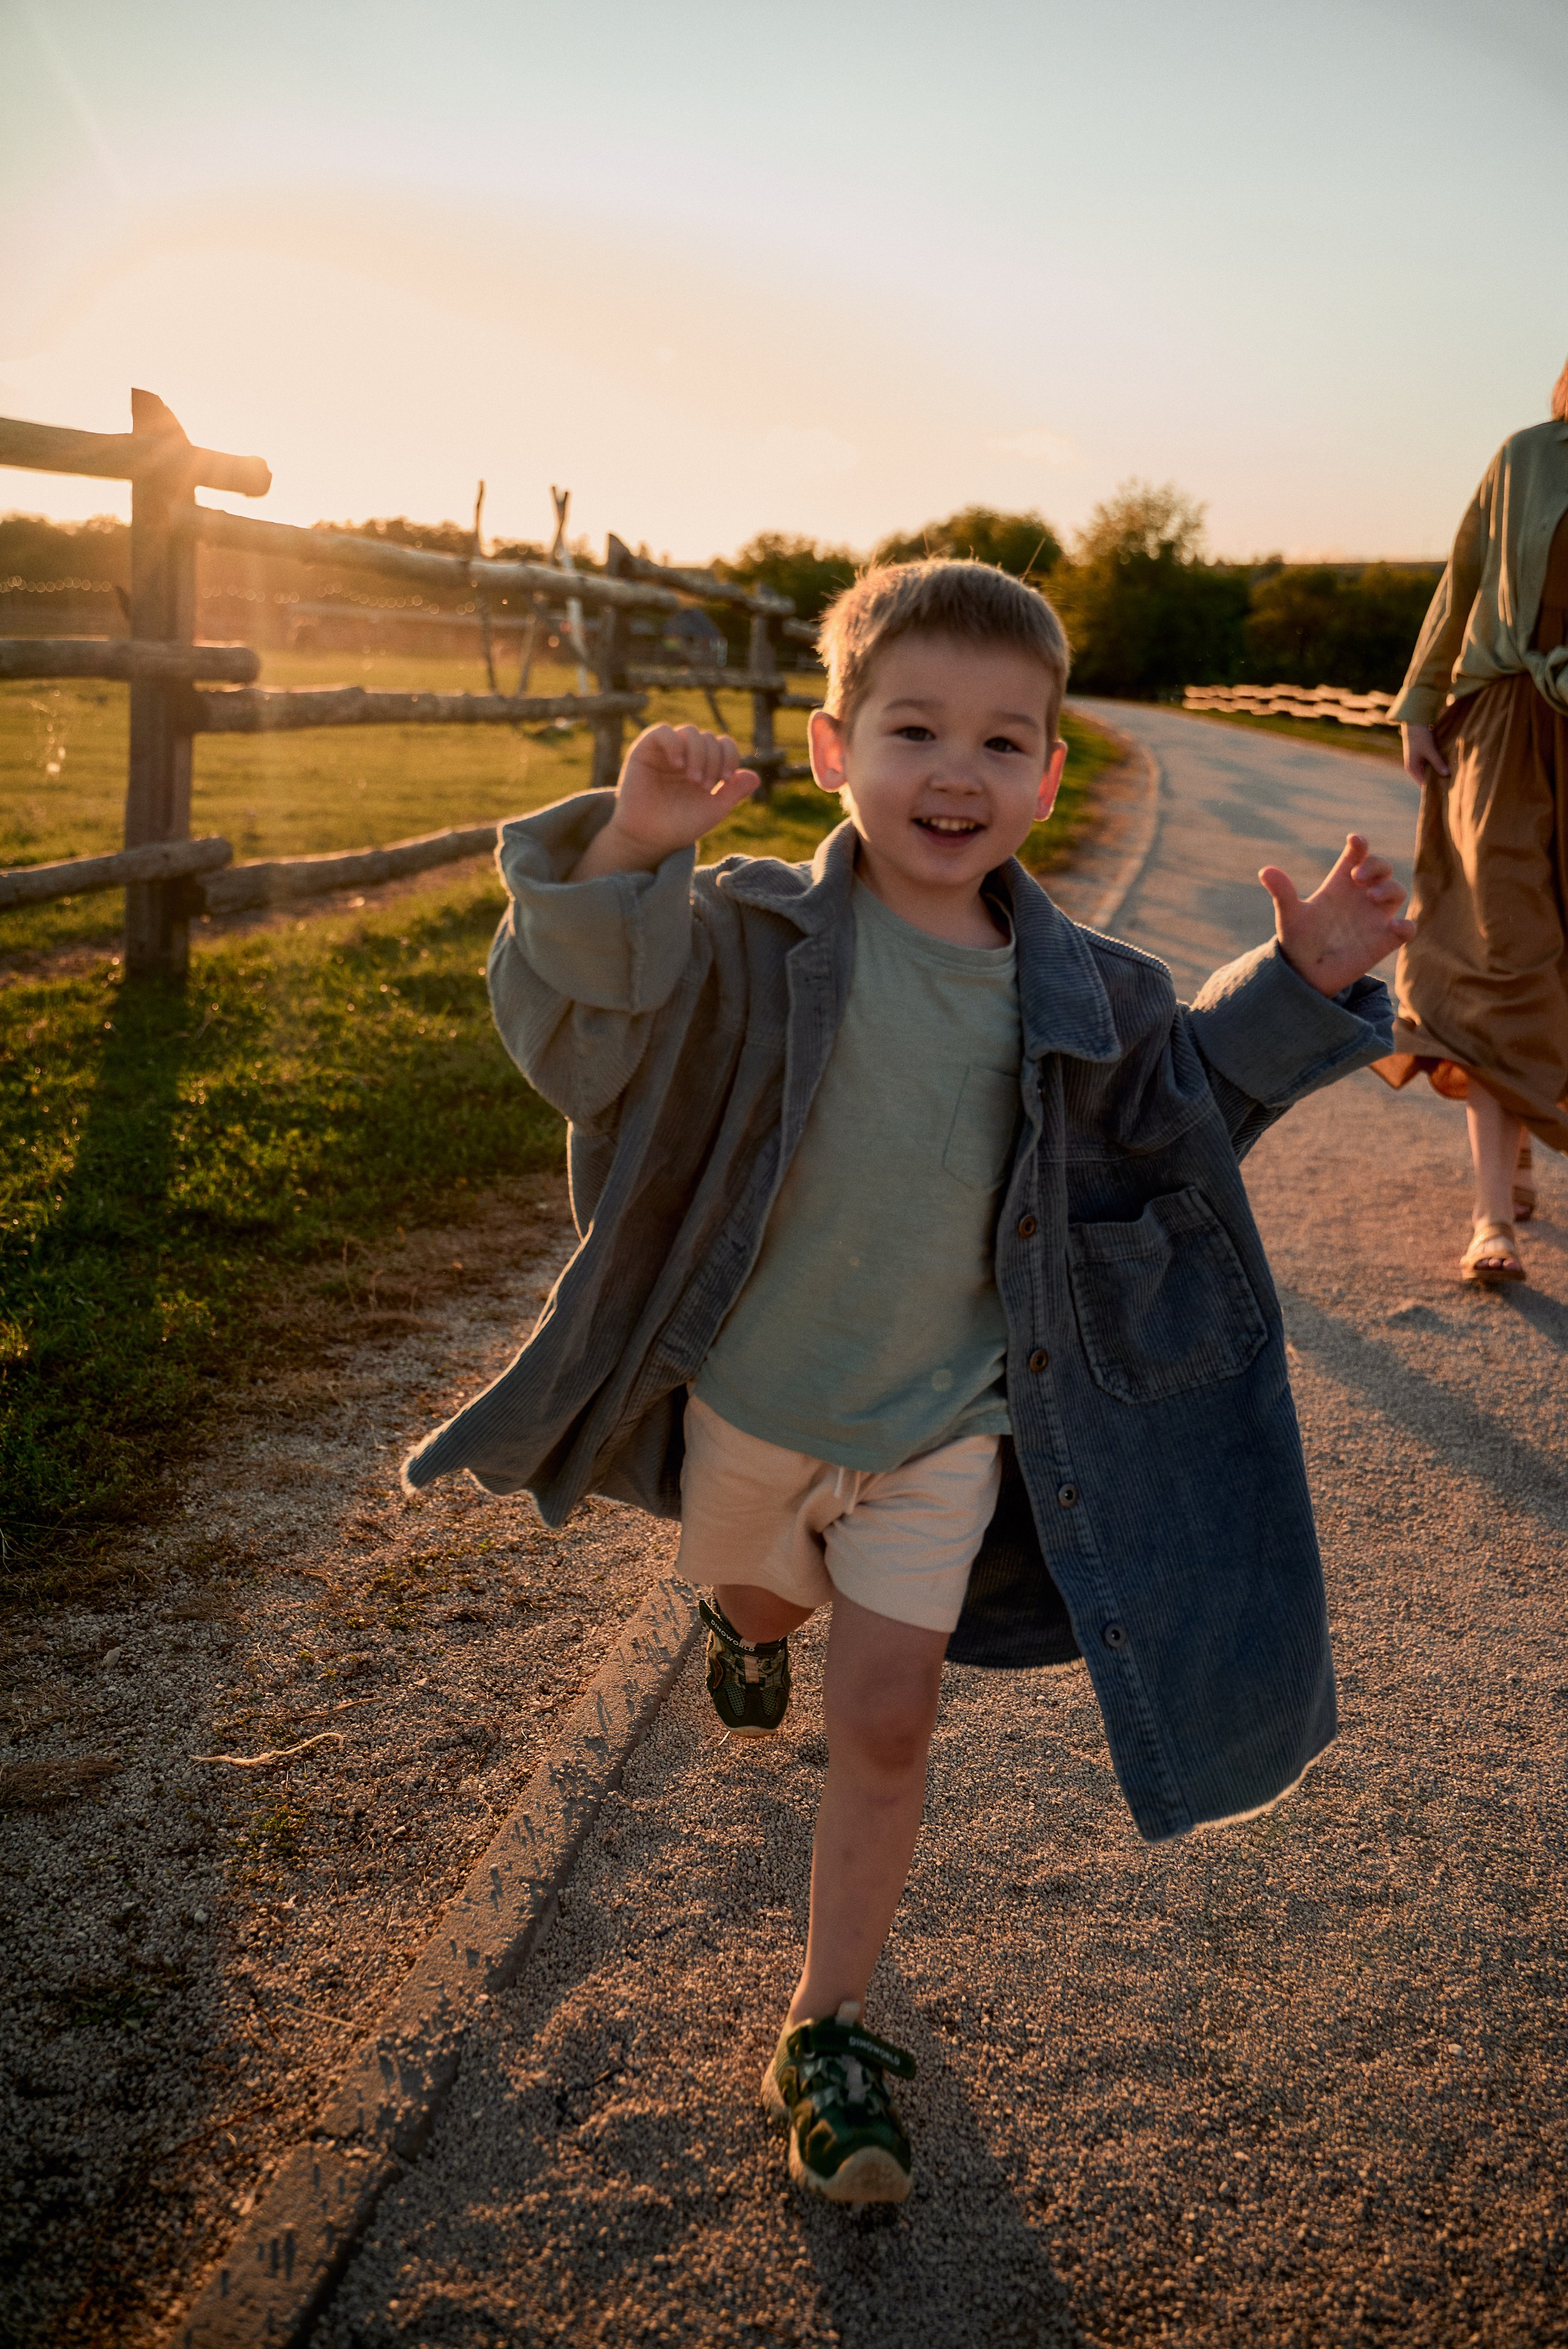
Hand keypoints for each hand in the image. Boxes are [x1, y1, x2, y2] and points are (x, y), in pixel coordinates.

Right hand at [572, 723, 759, 878]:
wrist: (651, 838)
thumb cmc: (681, 825)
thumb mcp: (714, 809)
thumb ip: (734, 792)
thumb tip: (755, 776)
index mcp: (704, 765)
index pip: (724, 744)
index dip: (730, 756)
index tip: (725, 780)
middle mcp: (686, 755)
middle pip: (709, 738)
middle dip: (712, 761)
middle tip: (704, 785)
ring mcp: (666, 751)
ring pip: (690, 731)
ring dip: (698, 753)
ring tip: (693, 779)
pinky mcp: (645, 750)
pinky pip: (662, 731)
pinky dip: (674, 743)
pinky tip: (678, 764)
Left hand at [1259, 832, 1414, 996]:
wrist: (1304, 974)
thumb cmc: (1297, 939)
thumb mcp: (1289, 916)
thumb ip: (1283, 893)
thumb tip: (1265, 871)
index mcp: (1340, 883)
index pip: (1356, 855)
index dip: (1359, 845)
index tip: (1355, 841)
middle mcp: (1360, 896)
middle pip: (1382, 868)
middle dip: (1376, 865)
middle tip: (1358, 876)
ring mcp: (1374, 917)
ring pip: (1397, 892)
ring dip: (1390, 889)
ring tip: (1371, 896)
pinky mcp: (1384, 940)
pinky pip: (1406, 929)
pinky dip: (1406, 926)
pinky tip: (1394, 926)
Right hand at [1401, 723, 1448, 786]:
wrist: (1414, 720)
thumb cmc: (1419, 735)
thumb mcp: (1429, 749)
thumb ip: (1437, 762)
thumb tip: (1446, 774)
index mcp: (1412, 768)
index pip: (1423, 785)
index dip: (1433, 788)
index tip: (1446, 792)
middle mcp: (1414, 767)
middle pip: (1426, 779)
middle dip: (1438, 781)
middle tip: (1452, 786)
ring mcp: (1418, 761)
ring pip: (1430, 771)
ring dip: (1439, 772)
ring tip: (1452, 777)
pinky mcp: (1423, 755)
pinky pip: (1431, 764)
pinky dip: (1438, 765)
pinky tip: (1448, 766)